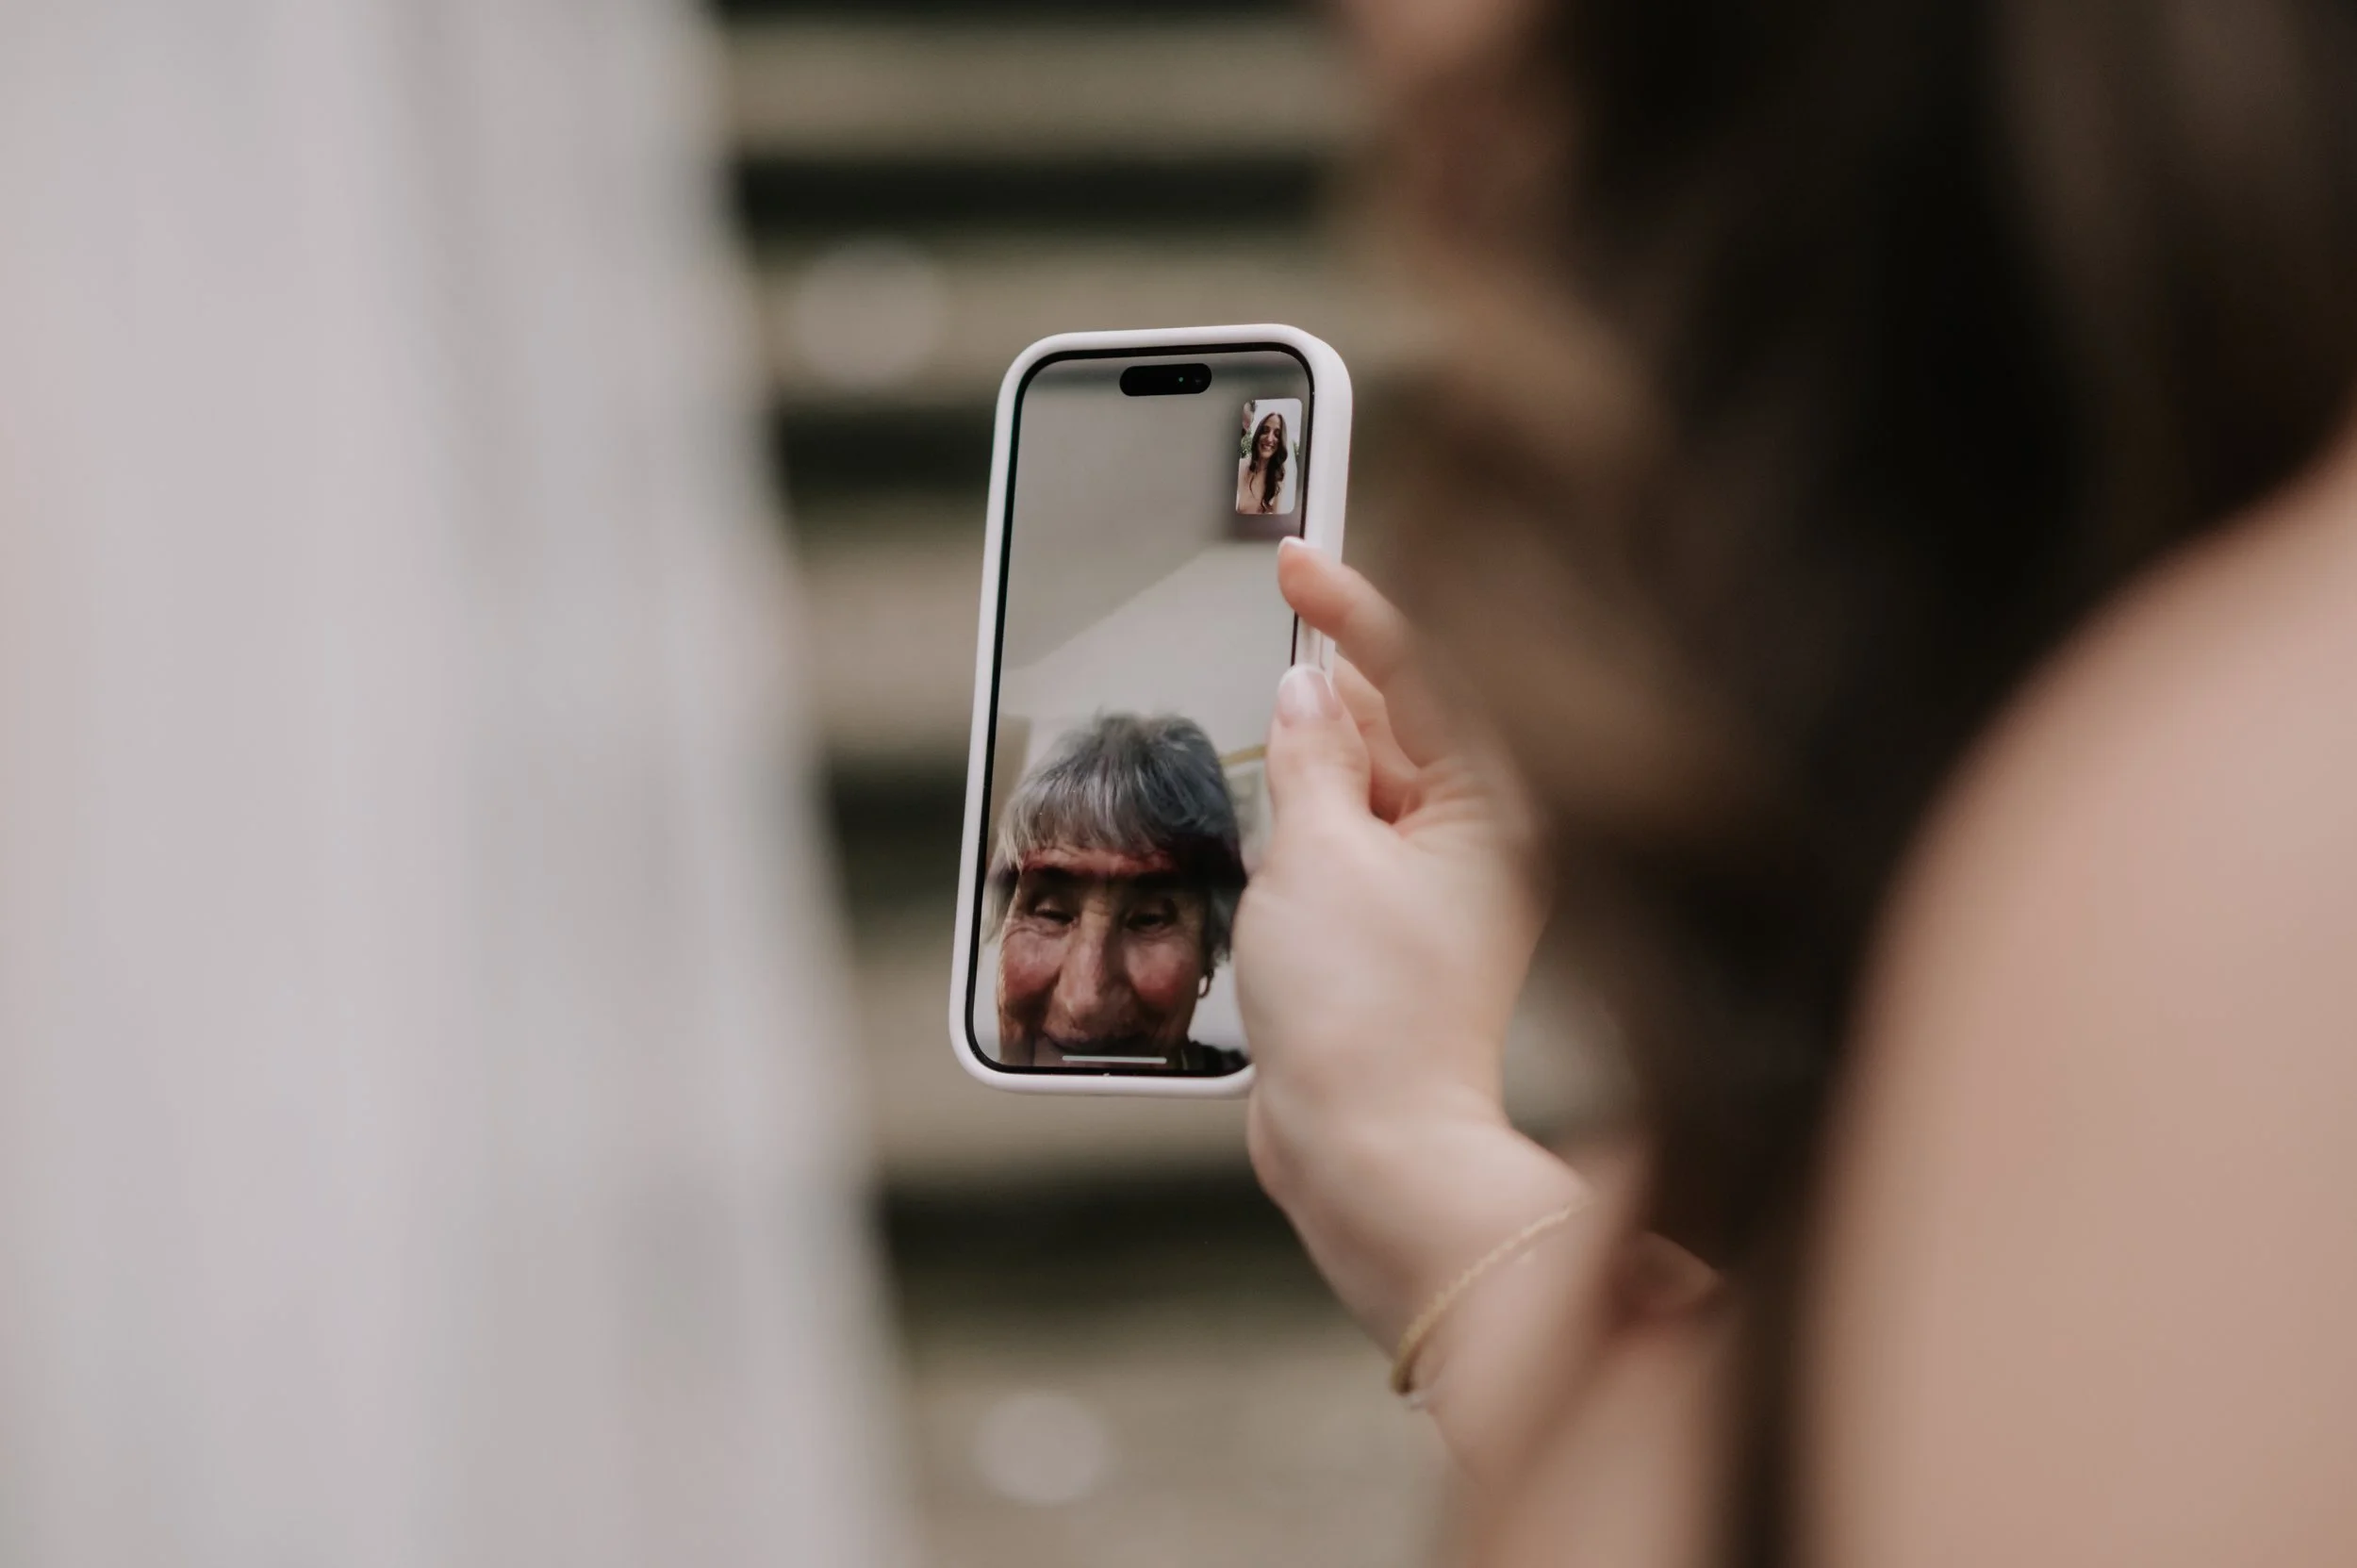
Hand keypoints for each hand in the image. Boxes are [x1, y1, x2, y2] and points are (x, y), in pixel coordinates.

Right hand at [1237, 540, 1590, 1348]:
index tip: (1293, 559)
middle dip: (1327, 689)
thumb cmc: (1363, 1013)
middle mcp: (1483, 839)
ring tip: (1262, 760)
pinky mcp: (1401, 929)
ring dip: (1311, 761)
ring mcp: (1443, 886)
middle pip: (1401, 723)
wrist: (1369, 1150)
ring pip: (1370, 783)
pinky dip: (1308, 821)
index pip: (1426, 673)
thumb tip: (1304, 698)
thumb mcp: (1317, 856)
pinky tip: (1267, 821)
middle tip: (1264, 635)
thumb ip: (1309, 761)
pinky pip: (1354, 842)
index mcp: (1496, 806)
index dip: (1352, 608)